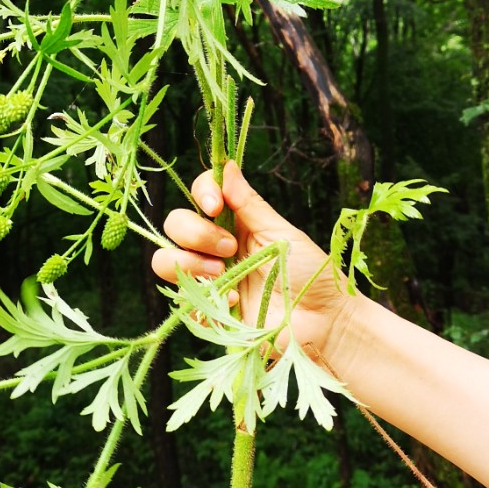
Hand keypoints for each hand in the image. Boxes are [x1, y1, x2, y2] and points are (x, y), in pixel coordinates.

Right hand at [151, 160, 353, 362]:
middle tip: (230, 248)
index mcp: (235, 222)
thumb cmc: (310, 273)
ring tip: (222, 274)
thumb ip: (249, 204)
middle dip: (195, 233)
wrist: (323, 321)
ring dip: (189, 263)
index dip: (200, 194)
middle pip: (175, 225)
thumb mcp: (281, 233)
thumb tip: (226, 165)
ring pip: (165, 261)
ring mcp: (210, 279)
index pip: (200, 195)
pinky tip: (235, 303)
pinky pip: (183, 301)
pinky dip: (204, 299)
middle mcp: (216, 247)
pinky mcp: (209, 311)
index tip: (214, 206)